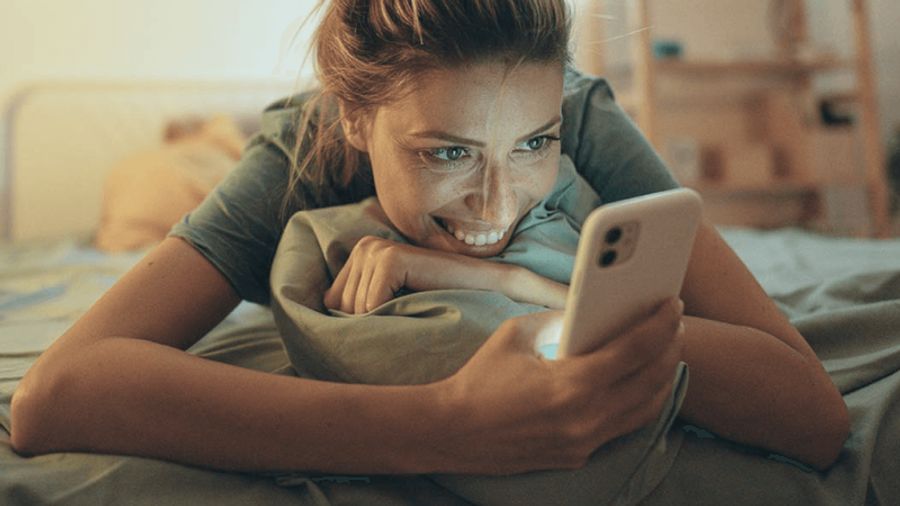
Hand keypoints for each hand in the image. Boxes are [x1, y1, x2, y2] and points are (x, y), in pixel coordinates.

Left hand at [324, 235, 567, 313]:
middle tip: (406, 317)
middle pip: (339, 308)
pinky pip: (368, 308)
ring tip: (412, 310)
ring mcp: (375, 249)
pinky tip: (415, 304)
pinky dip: (388, 318)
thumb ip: (362, 309)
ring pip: (352, 310)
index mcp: (361, 254)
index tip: (391, 320)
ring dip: (382, 322)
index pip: (332, 304)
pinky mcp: (389, 258)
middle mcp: (364, 246)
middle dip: (369, 324)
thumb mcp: (393, 306)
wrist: (485, 289)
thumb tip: (321, 332)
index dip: (359, 323)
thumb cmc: (441, 303)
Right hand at [431, 297, 684, 474]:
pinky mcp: (577, 456)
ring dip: (662, 379)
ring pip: (645, 410)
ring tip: (665, 353)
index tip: (673, 305)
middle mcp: (585, 418)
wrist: (453, 431)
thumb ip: (558, 318)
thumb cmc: (481, 379)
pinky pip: (622, 428)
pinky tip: (640, 385)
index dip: (660, 324)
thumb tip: (588, 309)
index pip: (635, 350)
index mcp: (571, 383)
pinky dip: (639, 404)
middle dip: (670, 349)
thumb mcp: (517, 334)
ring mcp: (584, 442)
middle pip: (651, 381)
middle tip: (674, 325)